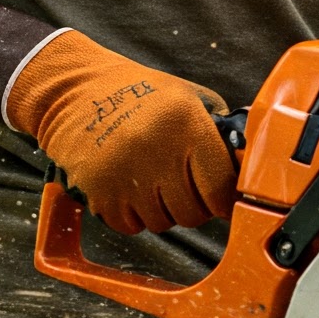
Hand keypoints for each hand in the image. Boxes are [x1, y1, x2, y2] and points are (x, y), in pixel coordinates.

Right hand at [4, 30, 237, 233]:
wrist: (74, 92)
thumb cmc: (137, 93)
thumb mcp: (187, 97)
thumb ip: (218, 132)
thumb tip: (245, 168)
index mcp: (185, 123)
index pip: (220, 188)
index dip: (224, 199)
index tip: (221, 199)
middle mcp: (156, 151)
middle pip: (192, 213)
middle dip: (193, 203)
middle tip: (181, 181)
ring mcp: (125, 176)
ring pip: (162, 223)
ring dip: (162, 208)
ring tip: (150, 176)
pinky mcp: (99, 194)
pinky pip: (131, 225)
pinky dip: (133, 213)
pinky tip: (128, 183)